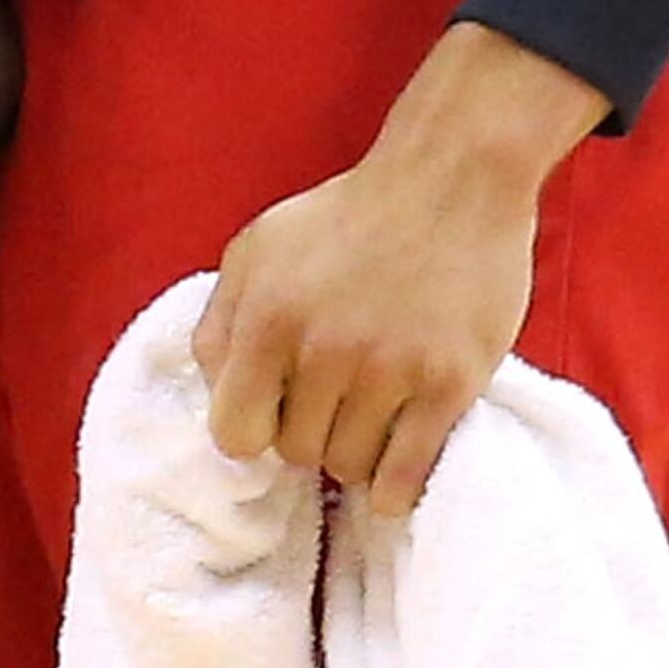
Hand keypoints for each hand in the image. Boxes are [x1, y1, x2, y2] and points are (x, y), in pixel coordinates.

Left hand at [197, 23, 602, 516]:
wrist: (453, 177)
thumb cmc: (350, 216)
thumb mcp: (259, 249)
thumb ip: (221, 323)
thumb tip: (215, 396)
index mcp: (268, 317)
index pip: (234, 436)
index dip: (255, 429)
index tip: (279, 409)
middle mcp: (325, 349)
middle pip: (296, 453)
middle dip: (310, 431)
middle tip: (336, 398)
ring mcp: (391, 370)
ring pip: (350, 467)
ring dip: (356, 450)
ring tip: (371, 412)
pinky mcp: (450, 384)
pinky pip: (404, 477)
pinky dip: (393, 489)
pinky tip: (394, 466)